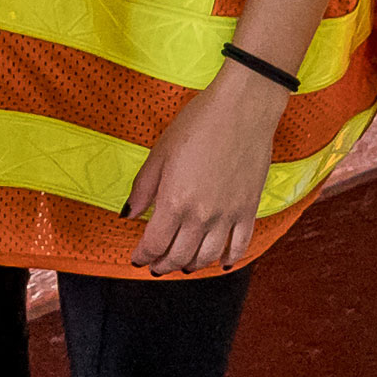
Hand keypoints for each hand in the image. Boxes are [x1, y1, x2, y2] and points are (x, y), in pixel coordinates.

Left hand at [124, 70, 277, 275]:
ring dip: (192, 265)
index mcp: (174, 201)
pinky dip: (230, 259)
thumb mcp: (160, 152)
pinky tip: (221, 263)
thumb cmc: (197, 124)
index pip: (155, 243)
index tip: (137, 259)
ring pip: (208, 256)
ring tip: (183, 265)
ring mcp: (228, 215)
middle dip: (164, 265)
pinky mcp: (249, 209)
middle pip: (180, 255)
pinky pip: (240, 245)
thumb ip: (143, 188)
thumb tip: (128, 214)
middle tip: (156, 266)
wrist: (242, 110)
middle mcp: (201, 215)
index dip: (143, 255)